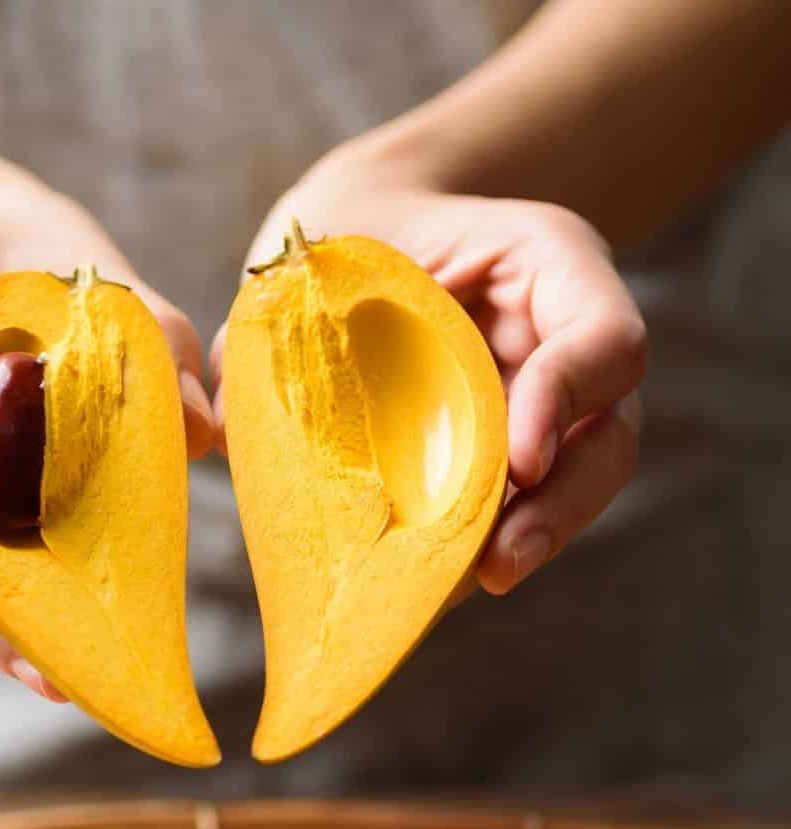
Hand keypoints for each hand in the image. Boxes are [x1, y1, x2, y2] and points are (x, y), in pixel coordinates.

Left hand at [214, 143, 646, 593]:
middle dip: (560, 509)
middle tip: (500, 562)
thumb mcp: (327, 244)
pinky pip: (511, 515)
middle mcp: (564, 345)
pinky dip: (476, 553)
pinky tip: (428, 588)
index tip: (521, 460)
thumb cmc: (341, 240)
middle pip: (607, 441)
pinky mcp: (507, 464)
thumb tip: (221, 424)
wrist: (350, 246)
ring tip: (469, 588)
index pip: (604, 340)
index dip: (568, 400)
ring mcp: (549, 412)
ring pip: (572, 490)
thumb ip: (296, 317)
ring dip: (526, 545)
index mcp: (547, 267)